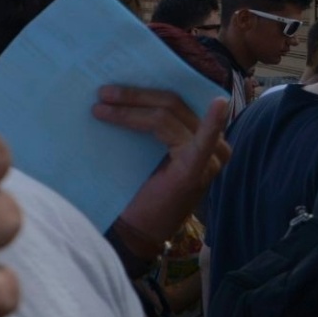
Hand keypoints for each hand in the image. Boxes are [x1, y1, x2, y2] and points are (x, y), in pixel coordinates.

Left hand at [95, 87, 230, 247]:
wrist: (137, 230)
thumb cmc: (140, 190)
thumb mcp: (147, 150)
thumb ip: (151, 124)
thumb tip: (122, 89)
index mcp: (201, 137)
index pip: (172, 102)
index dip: (142, 91)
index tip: (112, 86)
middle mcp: (213, 145)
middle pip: (171, 104)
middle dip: (133, 97)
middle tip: (102, 93)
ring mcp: (209, 157)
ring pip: (167, 116)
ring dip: (130, 109)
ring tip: (100, 108)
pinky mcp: (199, 170)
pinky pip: (201, 140)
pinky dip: (210, 122)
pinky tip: (217, 105)